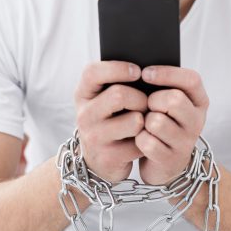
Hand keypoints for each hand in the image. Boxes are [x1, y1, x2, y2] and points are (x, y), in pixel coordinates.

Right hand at [74, 61, 147, 182]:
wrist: (98, 162)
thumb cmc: (109, 122)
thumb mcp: (103, 101)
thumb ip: (117, 84)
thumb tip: (148, 72)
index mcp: (82, 95)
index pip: (93, 72)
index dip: (118, 68)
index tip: (137, 72)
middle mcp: (84, 115)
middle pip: (120, 94)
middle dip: (141, 98)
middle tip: (145, 105)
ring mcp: (94, 138)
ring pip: (134, 120)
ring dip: (146, 121)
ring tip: (143, 124)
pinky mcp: (108, 157)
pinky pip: (140, 143)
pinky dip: (147, 140)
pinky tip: (141, 142)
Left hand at [136, 66, 209, 185]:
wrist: (165, 163)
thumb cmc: (163, 124)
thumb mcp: (169, 103)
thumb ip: (162, 87)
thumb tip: (140, 71)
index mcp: (199, 102)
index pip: (191, 80)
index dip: (167, 73)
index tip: (145, 73)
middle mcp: (197, 121)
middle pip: (173, 99)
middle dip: (153, 100)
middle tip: (147, 106)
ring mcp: (186, 142)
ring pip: (157, 122)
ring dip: (143, 122)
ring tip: (144, 125)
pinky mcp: (171, 160)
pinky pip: (147, 142)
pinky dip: (139, 140)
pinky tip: (141, 140)